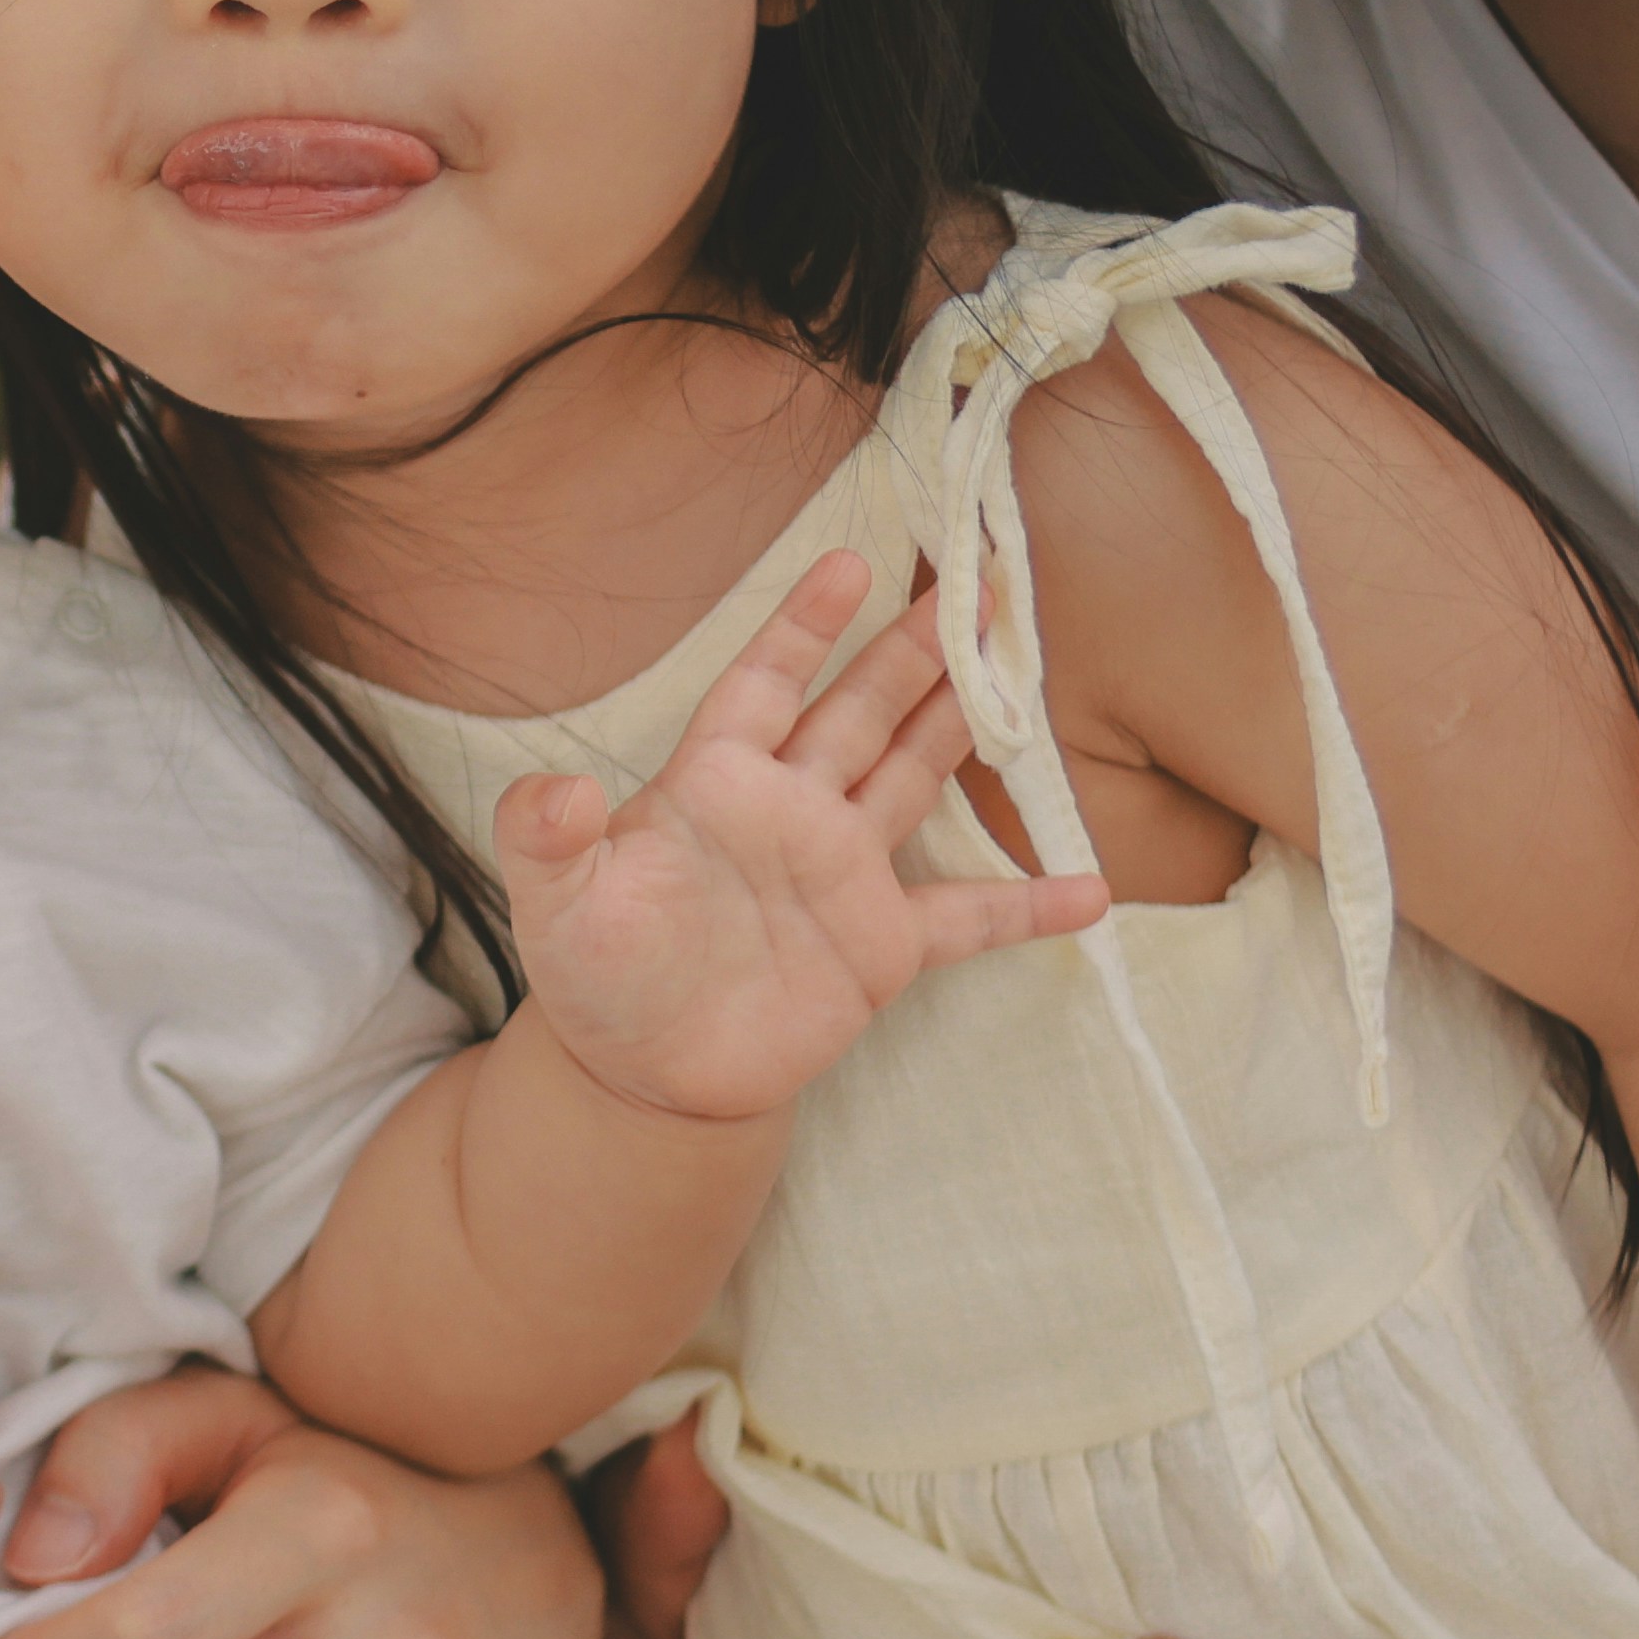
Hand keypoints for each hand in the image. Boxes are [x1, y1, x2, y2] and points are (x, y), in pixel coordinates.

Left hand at [495, 554, 1106, 1126]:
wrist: (643, 1076)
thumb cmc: (595, 974)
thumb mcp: (554, 901)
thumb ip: (549, 837)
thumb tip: (558, 793)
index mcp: (715, 782)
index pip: (768, 682)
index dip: (805, 624)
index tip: (852, 561)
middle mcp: (791, 810)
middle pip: (863, 708)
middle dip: (915, 647)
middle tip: (975, 579)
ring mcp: (843, 873)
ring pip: (915, 774)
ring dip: (965, 723)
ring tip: (1020, 663)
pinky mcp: (881, 945)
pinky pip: (967, 917)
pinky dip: (1026, 906)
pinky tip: (1090, 891)